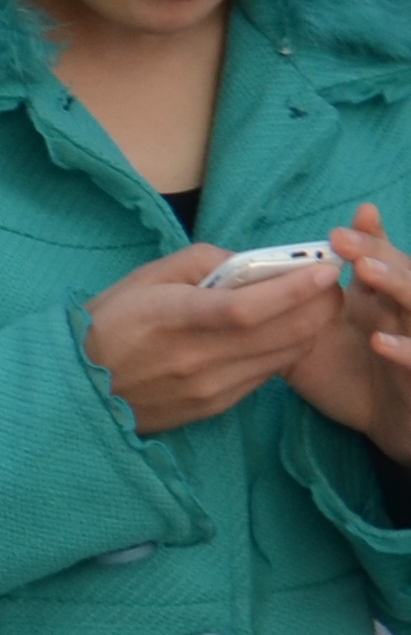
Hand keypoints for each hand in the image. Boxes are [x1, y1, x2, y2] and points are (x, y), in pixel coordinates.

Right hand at [90, 240, 342, 434]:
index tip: (326, 269)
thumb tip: (250, 262)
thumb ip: (200, 261)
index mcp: (173, 319)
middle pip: (282, 333)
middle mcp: (195, 359)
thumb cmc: (105, 325)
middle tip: (329, 284)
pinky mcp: (211, 408)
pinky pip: (265, 377)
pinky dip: (283, 351)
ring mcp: (206, 388)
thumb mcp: (143, 279)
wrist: (73, 389)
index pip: (250, 306)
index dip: (296, 287)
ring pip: (283, 356)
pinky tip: (276, 335)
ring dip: (309, 328)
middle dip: (320, 304)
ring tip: (310, 306)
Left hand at [283, 205, 410, 460]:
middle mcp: (399, 311)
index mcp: (375, 299)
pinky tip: (380, 342)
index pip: (375, 258)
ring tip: (366, 272)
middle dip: (373, 250)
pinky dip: (403, 348)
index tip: (355, 214)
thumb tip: (240, 295)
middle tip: (342, 237)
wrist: (389, 420)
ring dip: (394, 284)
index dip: (368, 237)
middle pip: (396, 269)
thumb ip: (287, 316)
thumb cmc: (349, 377)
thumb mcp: (312, 343)